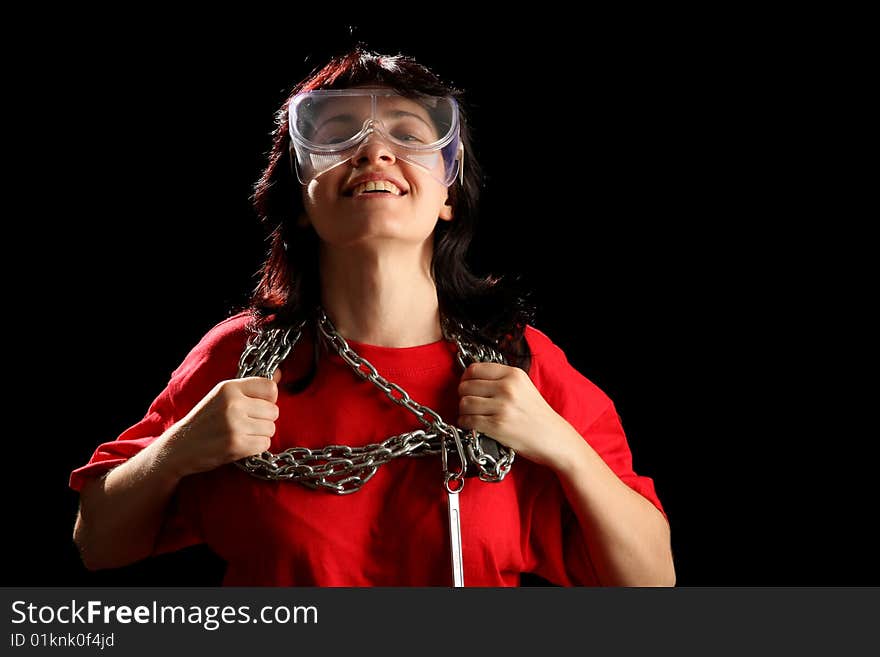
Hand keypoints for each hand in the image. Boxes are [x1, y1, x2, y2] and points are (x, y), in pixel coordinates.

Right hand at [164, 369, 280, 476]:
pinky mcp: (237, 445)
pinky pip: (265, 444)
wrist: (180, 446)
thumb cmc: (205, 419)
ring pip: (271, 429)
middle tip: (246, 424)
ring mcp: (235, 425)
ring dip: (260, 434)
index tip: (258, 405)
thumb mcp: (223, 395)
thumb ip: (251, 386)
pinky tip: (241, 444)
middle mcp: (233, 403)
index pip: (270, 388)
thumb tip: (280, 375)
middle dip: (264, 420)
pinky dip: (256, 447)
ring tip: (242, 434)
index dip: (269, 399)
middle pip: (274, 411)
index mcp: (229, 387)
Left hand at [457, 363, 579, 469]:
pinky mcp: (497, 425)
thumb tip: (471, 378)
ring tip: (471, 415)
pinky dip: (465, 423)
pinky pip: (468, 420)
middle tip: (468, 402)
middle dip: (463, 396)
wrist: (554, 438)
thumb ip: (501, 379)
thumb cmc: (537, 415)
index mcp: (513, 374)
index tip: (467, 385)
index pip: (474, 369)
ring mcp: (502, 406)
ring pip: (464, 403)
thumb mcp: (523, 387)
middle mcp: (507, 387)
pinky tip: (472, 425)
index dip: (466, 378)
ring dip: (463, 411)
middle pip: (466, 386)